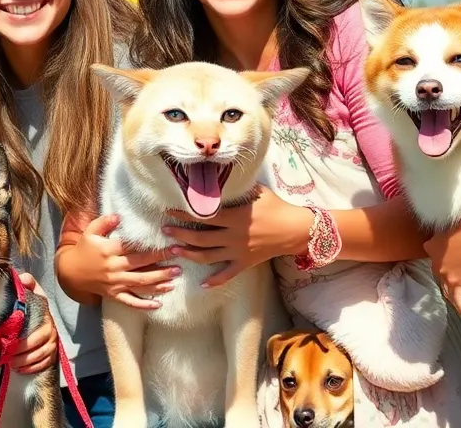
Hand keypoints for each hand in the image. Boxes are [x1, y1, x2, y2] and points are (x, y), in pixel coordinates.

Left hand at [12, 273, 57, 373]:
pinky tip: (20, 369)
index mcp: (46, 316)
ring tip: (10, 362)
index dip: (25, 340)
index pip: (40, 331)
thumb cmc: (34, 305)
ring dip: (25, 362)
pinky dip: (32, 368)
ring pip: (40, 356)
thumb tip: (23, 278)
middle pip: (39, 346)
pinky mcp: (52, 354)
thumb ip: (28, 283)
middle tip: (5, 355)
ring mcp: (53, 343)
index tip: (10, 342)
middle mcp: (52, 330)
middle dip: (21, 353)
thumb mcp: (32, 291)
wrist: (42, 315)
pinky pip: (44, 363)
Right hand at [63, 214, 179, 309]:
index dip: (153, 248)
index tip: (170, 245)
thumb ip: (104, 222)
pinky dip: (144, 305)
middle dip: (161, 264)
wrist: (71, 273)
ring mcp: (115, 284)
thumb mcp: (90, 232)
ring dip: (159, 282)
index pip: (135, 249)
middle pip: (141, 266)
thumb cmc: (83, 249)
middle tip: (179, 261)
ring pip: (140, 284)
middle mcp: (114, 268)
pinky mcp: (114, 295)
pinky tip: (159, 304)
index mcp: (109, 251)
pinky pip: (130, 302)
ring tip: (175, 278)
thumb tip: (119, 216)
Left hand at [164, 186, 308, 287]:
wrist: (295, 230)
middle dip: (180, 234)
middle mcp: (233, 236)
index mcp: (234, 217)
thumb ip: (240, 187)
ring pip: (208, 256)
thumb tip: (224, 175)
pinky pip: (227, 274)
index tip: (170, 210)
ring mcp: (238, 252)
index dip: (185, 213)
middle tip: (165, 231)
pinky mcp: (245, 263)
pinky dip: (215, 280)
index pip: (203, 215)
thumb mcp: (258, 192)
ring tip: (174, 250)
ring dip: (189, 254)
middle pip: (200, 237)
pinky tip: (202, 284)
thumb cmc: (277, 207)